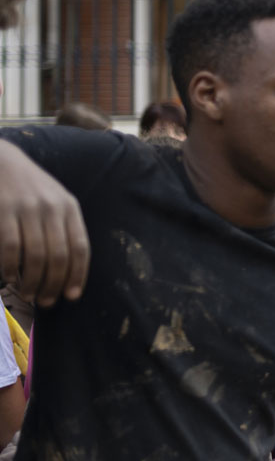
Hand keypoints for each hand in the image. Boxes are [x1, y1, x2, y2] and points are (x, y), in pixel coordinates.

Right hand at [0, 142, 90, 305]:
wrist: (0, 159)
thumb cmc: (30, 187)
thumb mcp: (55, 201)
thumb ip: (64, 228)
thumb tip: (69, 272)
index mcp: (70, 207)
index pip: (80, 248)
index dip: (78, 275)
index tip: (72, 296)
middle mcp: (52, 207)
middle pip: (59, 256)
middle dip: (53, 284)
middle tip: (46, 301)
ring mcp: (27, 208)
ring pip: (35, 256)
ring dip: (32, 281)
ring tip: (28, 294)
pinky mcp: (4, 209)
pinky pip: (9, 247)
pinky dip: (9, 267)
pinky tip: (9, 277)